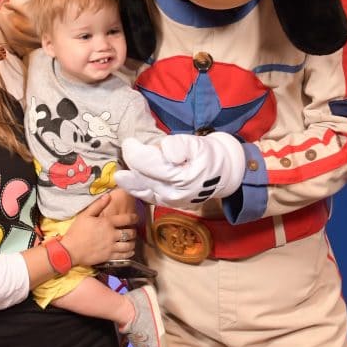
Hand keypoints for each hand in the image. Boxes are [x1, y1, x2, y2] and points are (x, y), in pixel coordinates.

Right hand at [59, 192, 139, 265]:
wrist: (71, 250)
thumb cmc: (76, 231)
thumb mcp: (85, 215)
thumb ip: (97, 205)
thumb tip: (108, 196)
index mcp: (107, 223)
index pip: (126, 219)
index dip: (134, 218)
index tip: (136, 218)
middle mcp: (112, 234)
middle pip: (129, 233)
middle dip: (133, 232)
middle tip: (133, 232)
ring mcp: (111, 246)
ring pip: (128, 245)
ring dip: (132, 243)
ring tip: (132, 242)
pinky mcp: (109, 256)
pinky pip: (124, 255)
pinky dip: (129, 253)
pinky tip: (130, 252)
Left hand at [114, 132, 245, 209]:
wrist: (223, 174)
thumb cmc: (209, 156)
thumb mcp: (198, 144)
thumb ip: (180, 146)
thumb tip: (165, 152)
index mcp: (183, 178)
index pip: (151, 165)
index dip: (136, 153)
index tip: (129, 142)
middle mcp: (174, 194)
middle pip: (144, 178)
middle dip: (132, 162)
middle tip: (128, 147)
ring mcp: (170, 201)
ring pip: (142, 189)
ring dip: (130, 178)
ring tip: (122, 169)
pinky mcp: (167, 204)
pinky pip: (145, 196)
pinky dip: (134, 188)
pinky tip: (125, 180)